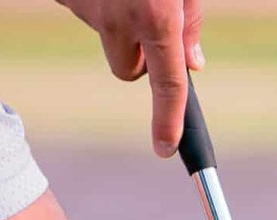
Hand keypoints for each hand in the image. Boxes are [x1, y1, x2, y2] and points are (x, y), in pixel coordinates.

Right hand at [60, 0, 205, 158]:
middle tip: (148, 21)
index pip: (167, 85)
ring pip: (107, 38)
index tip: (166, 147)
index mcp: (155, 15)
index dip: (168, 121)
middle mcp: (117, 18)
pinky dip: (98, 1)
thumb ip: (190, 20)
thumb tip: (191, 61)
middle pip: (127, 70)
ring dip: (119, 21)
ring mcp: (85, 7)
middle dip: (140, 57)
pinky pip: (86, 10)